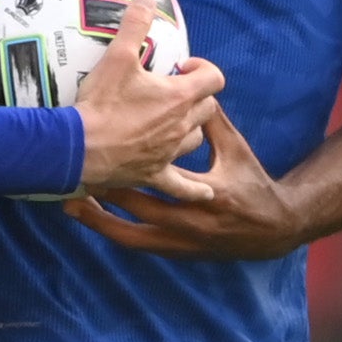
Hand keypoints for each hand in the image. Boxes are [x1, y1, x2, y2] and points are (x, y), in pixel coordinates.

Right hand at [69, 26, 222, 190]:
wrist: (77, 149)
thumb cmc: (99, 104)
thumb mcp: (116, 57)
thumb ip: (134, 25)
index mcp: (179, 97)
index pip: (214, 78)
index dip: (202, 69)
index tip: (182, 67)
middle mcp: (181, 126)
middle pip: (208, 108)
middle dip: (196, 96)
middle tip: (172, 91)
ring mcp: (170, 153)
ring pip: (195, 139)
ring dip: (189, 129)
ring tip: (170, 122)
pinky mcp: (155, 173)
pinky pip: (183, 186)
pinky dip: (194, 189)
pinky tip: (205, 194)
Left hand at [69, 105, 309, 260]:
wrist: (271, 231)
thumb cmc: (253, 184)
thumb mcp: (236, 150)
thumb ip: (213, 124)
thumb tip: (193, 90)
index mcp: (210, 194)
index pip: (168, 177)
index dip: (137, 163)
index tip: (110, 147)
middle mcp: (192, 223)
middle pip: (139, 209)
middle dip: (107, 192)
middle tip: (76, 176)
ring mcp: (181, 242)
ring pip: (130, 235)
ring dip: (100, 220)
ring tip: (70, 206)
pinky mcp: (174, 251)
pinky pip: (136, 243)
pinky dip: (114, 231)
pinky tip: (93, 221)